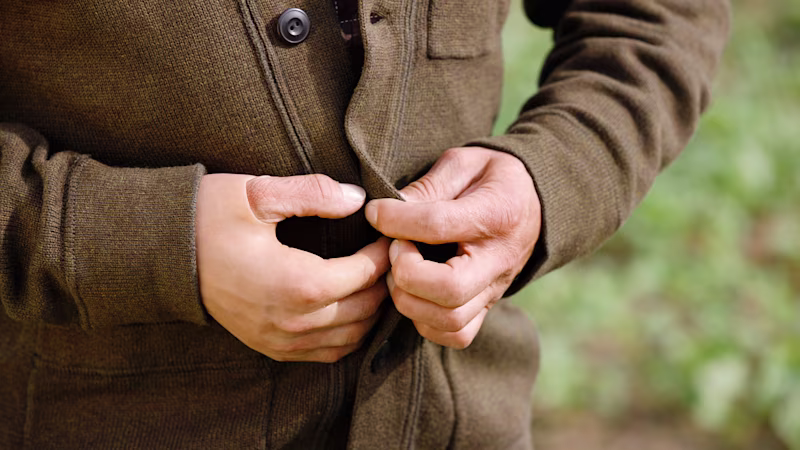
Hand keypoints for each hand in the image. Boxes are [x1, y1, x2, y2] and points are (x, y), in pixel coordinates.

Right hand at [196, 173, 389, 361]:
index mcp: (296, 283)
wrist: (160, 255)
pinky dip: (349, 335)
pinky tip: (350, 308)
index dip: (383, 253)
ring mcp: (281, 340)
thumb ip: (312, 193)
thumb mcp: (257, 193)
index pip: (364, 274)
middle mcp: (293, 322)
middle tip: (387, 255)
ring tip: (373, 279)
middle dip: (383, 282)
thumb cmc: (207, 218)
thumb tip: (357, 200)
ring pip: (351, 338)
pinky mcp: (270, 347)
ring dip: (370, 310)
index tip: (387, 233)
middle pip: (365, 309)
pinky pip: (327, 354)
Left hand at [365, 147, 540, 348]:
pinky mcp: (487, 308)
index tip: (375, 212)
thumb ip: (428, 185)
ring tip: (399, 271)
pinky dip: (425, 322)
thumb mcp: (463, 163)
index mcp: (497, 213)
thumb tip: (386, 211)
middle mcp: (499, 260)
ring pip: (450, 320)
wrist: (532, 202)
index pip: (439, 225)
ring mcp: (495, 291)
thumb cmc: (491, 178)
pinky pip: (456, 335)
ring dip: (410, 300)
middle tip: (393, 248)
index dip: (396, 220)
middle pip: (449, 290)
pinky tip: (414, 293)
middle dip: (406, 273)